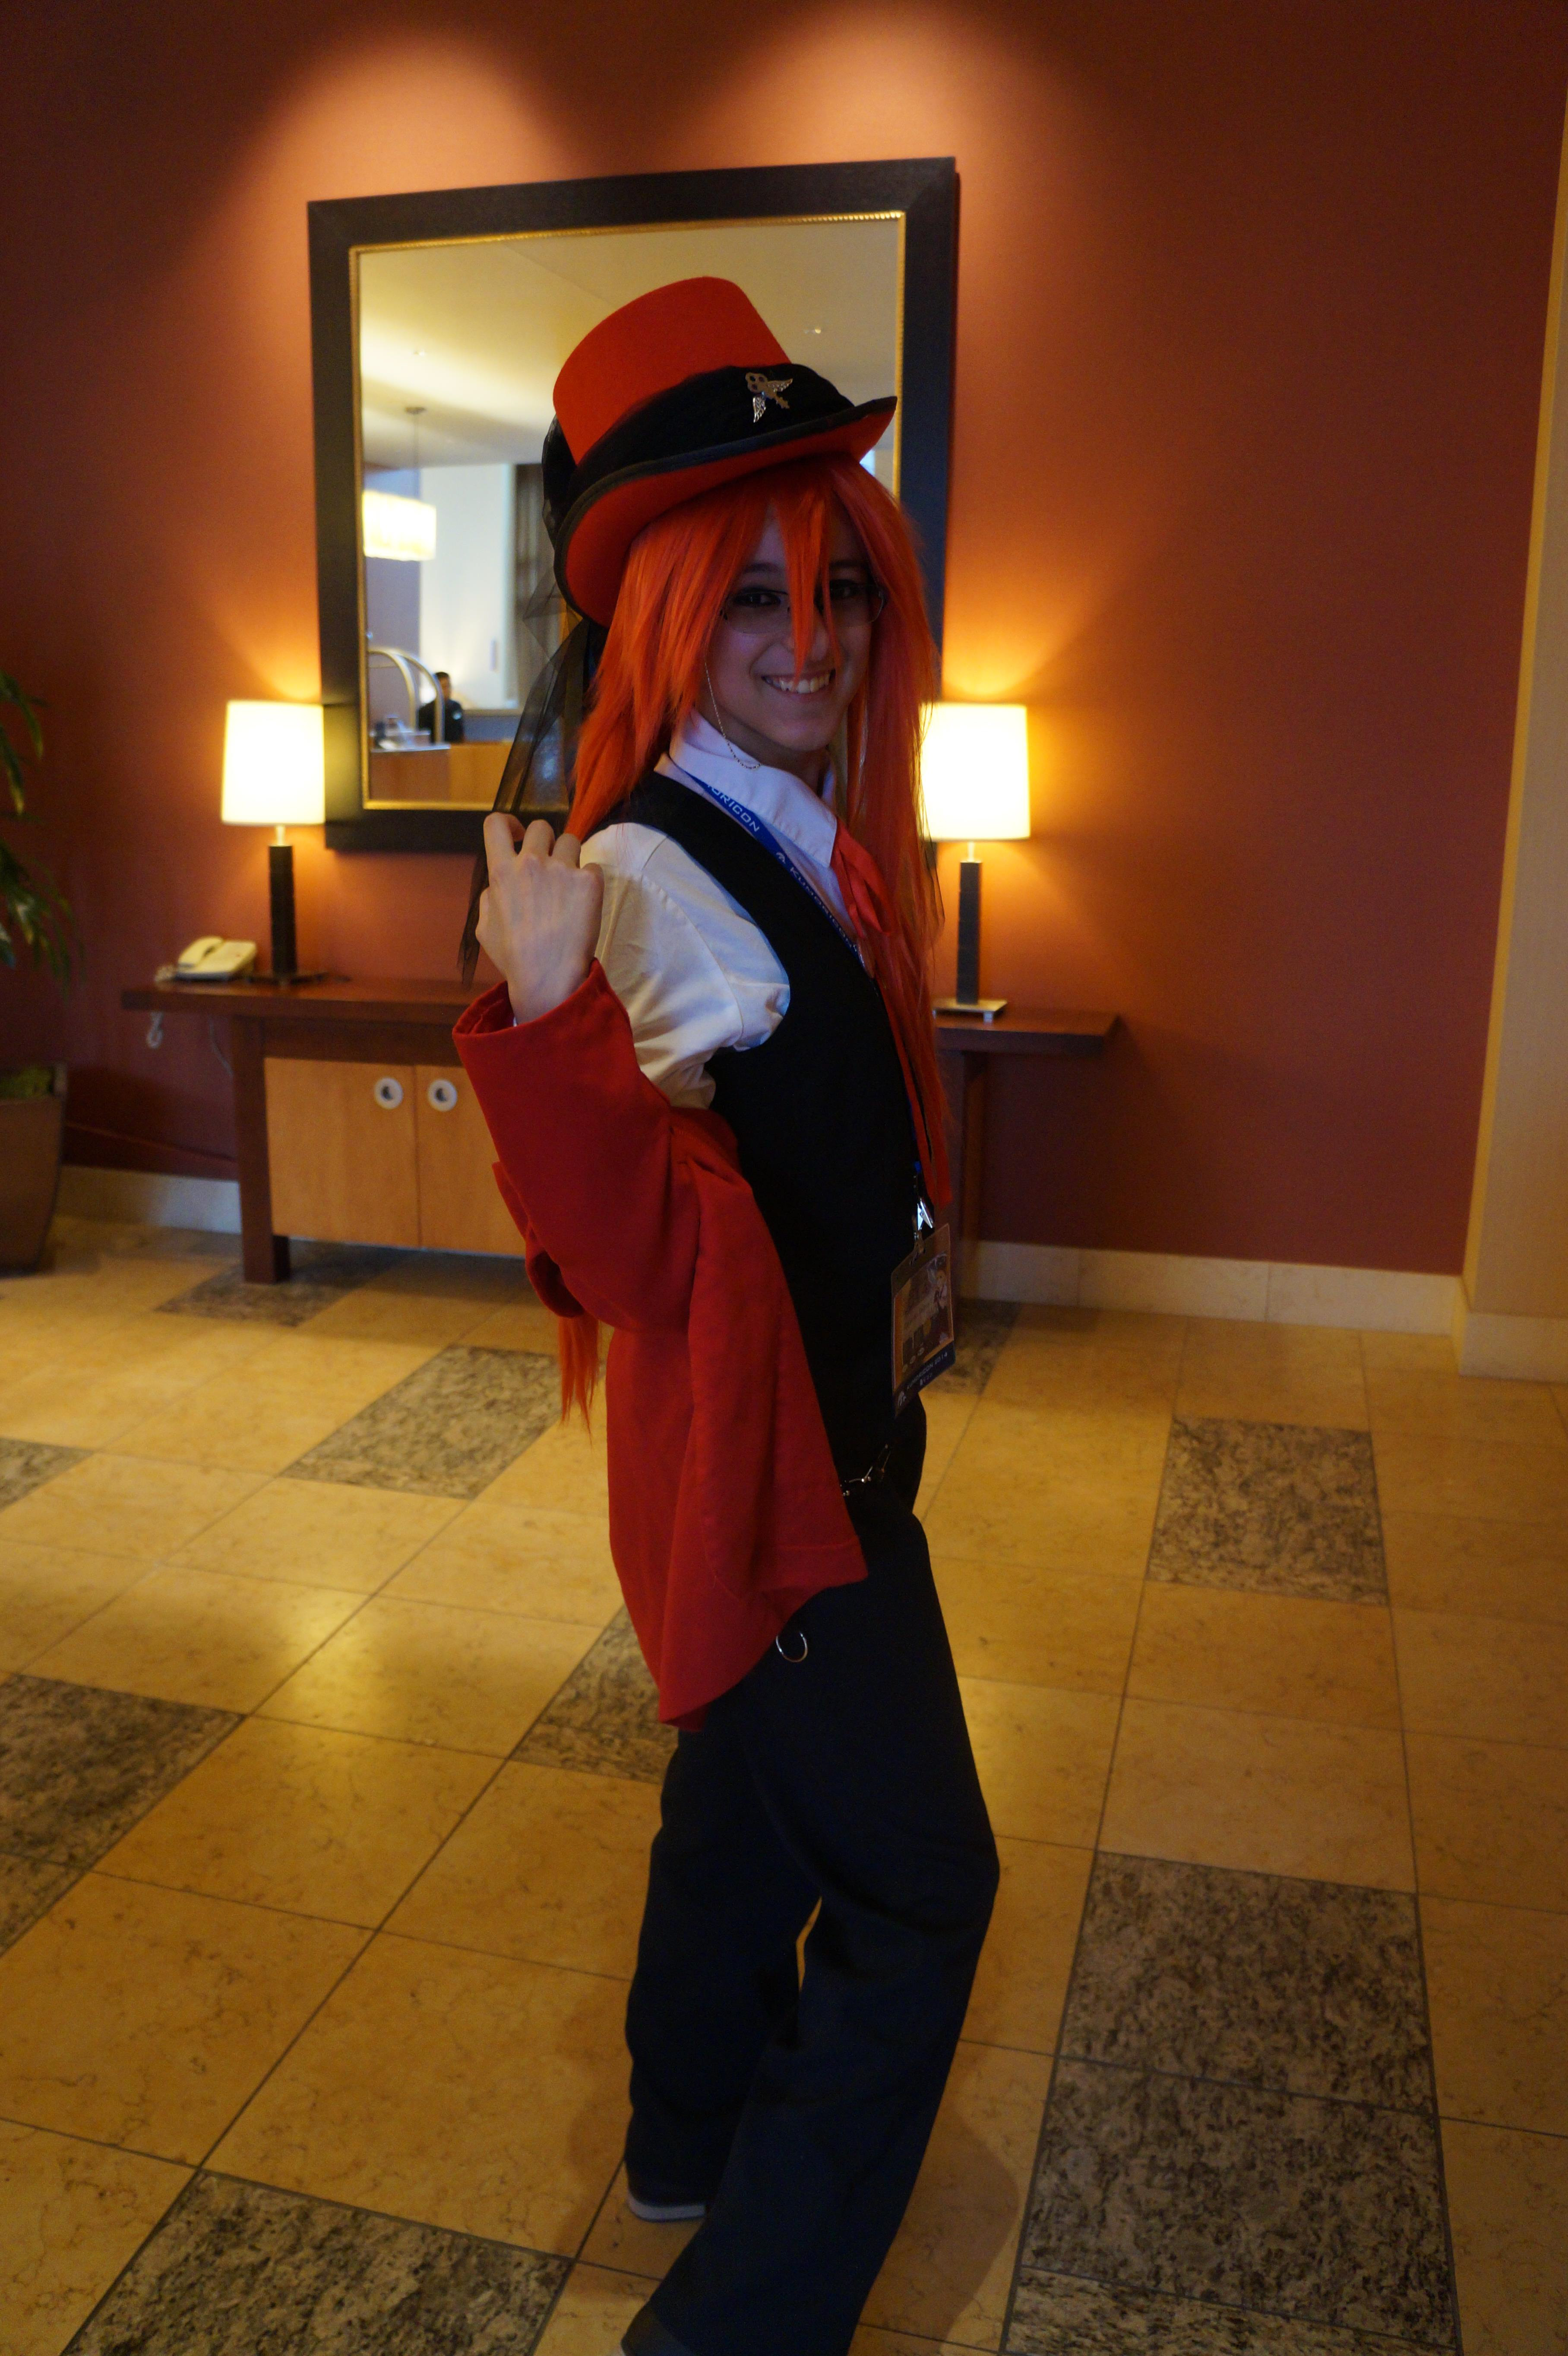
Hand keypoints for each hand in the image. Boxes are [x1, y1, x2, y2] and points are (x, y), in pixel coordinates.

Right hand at [476, 814, 603, 1026]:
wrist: (549, 978)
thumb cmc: (514, 957)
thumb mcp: (485, 927)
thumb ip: (490, 896)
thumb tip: (498, 883)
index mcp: (501, 871)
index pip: (496, 824)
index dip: (508, 823)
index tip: (517, 834)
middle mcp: (532, 863)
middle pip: (541, 827)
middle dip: (545, 842)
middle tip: (549, 864)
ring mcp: (563, 870)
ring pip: (570, 841)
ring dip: (569, 857)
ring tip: (568, 884)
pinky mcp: (589, 881)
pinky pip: (592, 867)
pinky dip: (589, 881)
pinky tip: (583, 903)